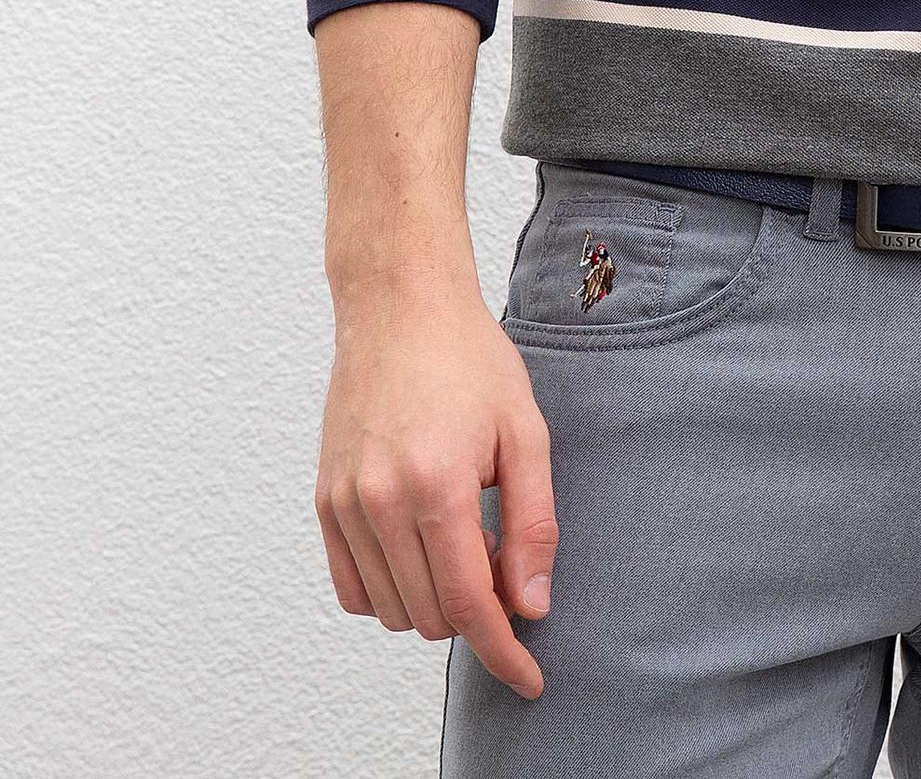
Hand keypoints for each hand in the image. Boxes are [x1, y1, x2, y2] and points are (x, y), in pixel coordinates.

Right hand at [315, 276, 557, 700]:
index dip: (504, 652)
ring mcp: (345, 503)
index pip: (469, 605)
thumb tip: (530, 605)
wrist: (400, 306)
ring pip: (390, 611)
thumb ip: (532, 525)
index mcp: (436, 484)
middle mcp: (380, 501)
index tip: (529, 679)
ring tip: (460, 535)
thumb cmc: (469, 359)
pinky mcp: (324, 501)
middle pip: (431, 616)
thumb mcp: (525, 432)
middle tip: (500, 556)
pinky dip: (389, 590)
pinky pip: (352, 589)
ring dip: (433, 600)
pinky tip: (419, 547)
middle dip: (475, 609)